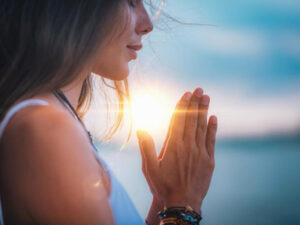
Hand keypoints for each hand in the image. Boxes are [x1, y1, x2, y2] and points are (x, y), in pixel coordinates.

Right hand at [137, 88, 217, 211]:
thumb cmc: (163, 186)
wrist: (183, 204)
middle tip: (199, 89)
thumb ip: (146, 147)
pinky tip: (214, 118)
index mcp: (173, 146)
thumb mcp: (149, 168)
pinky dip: (212, 128)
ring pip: (202, 127)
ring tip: (206, 97)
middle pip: (192, 120)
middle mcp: (188, 146)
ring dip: (204, 111)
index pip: (178, 120)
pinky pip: (211, 140)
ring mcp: (200, 152)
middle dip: (195, 103)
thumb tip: (141, 129)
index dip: (182, 105)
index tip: (186, 93)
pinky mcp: (209, 160)